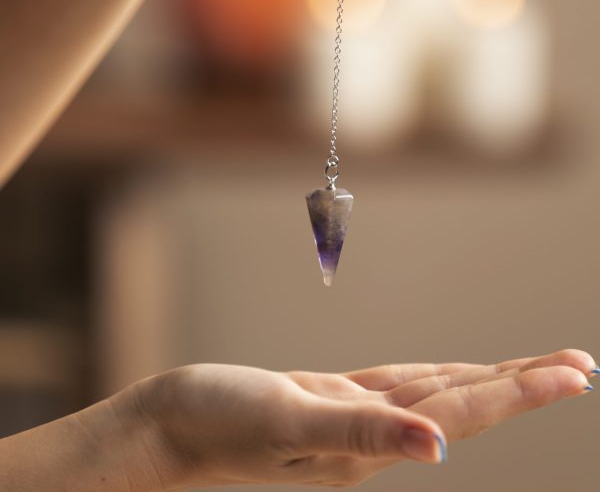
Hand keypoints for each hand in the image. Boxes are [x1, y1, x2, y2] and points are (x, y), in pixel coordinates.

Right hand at [125, 348, 595, 488]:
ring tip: (534, 370)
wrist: (166, 430)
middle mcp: (371, 435)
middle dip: (523, 383)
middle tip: (581, 365)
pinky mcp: (328, 401)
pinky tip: (451, 377)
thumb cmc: (214, 423)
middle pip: (463, 401)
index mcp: (368, 442)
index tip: (575, 371)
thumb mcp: (283, 421)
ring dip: (488, 379)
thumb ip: (359, 431)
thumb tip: (438, 446)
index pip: (462, 411)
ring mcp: (351, 419)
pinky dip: (435, 377)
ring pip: (436, 392)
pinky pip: (398, 386)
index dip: (520, 389)